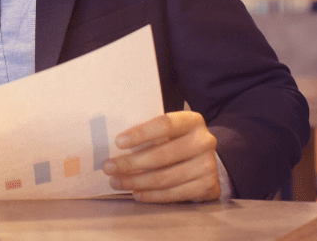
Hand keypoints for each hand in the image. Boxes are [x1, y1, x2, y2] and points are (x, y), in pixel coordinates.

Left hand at [103, 111, 219, 202]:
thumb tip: (116, 146)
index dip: (141, 134)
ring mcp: (208, 165)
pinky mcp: (207, 186)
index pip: (164, 124)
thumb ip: (150, 134)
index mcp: (192, 121)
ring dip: (136, 182)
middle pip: (162, 155)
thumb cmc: (177, 141)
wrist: (208, 160)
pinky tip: (136, 193)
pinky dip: (152, 195)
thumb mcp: (169, 131)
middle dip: (130, 163)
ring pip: (165, 178)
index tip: (118, 142)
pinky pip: (174, 194)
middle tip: (108, 167)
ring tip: (116, 182)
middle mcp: (204, 141)